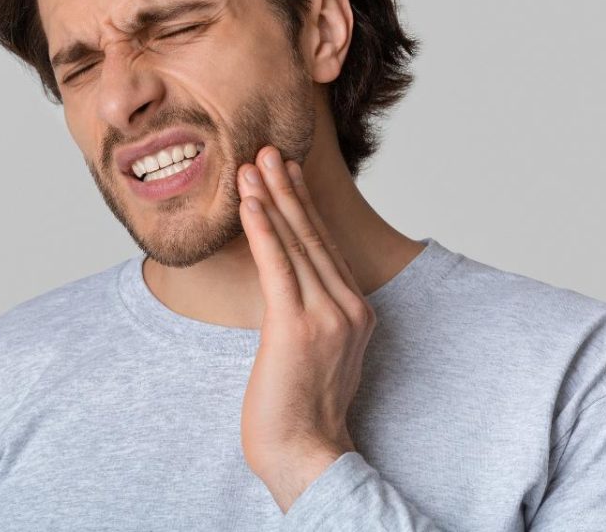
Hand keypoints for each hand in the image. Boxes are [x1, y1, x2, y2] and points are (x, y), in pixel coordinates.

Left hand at [237, 146, 376, 511]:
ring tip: (255, 164)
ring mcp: (327, 315)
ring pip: (296, 243)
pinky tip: (250, 201)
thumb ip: (313, 310)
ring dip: (273, 198)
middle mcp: (348, 306)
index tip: (287, 175)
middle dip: (289, 189)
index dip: (304, 206)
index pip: (325, 245)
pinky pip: (278, 266)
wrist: (306, 453)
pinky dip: (263, 228)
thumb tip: (288, 281)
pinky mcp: (298, 326)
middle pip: (314, 235)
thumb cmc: (302, 405)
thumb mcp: (317, 349)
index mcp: (355, 309)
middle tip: (270, 151)